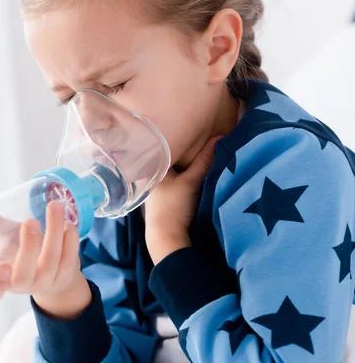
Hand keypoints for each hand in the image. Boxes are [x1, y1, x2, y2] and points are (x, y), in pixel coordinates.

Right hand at [0, 202, 88, 317]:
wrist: (48, 264)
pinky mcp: (65, 277)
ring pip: (50, 262)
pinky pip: (68, 260)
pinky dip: (69, 240)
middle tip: (30, 221)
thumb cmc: (18, 248)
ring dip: (53, 232)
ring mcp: (45, 283)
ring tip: (54, 206)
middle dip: (28, 247)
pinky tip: (67, 223)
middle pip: (23, 276)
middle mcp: (23, 285)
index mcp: (1, 278)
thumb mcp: (4, 235)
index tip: (1, 267)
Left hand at [144, 137, 219, 264]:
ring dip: (186, 167)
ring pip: (174, 171)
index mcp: (152, 167)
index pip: (168, 146)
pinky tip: (195, 176)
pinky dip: (184, 177)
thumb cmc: (174, 208)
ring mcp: (155, 189)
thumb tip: (219, 137)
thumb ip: (205, 160)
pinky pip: (175, 181)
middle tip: (204, 141)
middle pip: (172, 158)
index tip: (198, 132)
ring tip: (202, 156)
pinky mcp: (163, 199)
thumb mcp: (192, 181)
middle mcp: (150, 176)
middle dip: (186, 153)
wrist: (167, 238)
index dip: (183, 139)